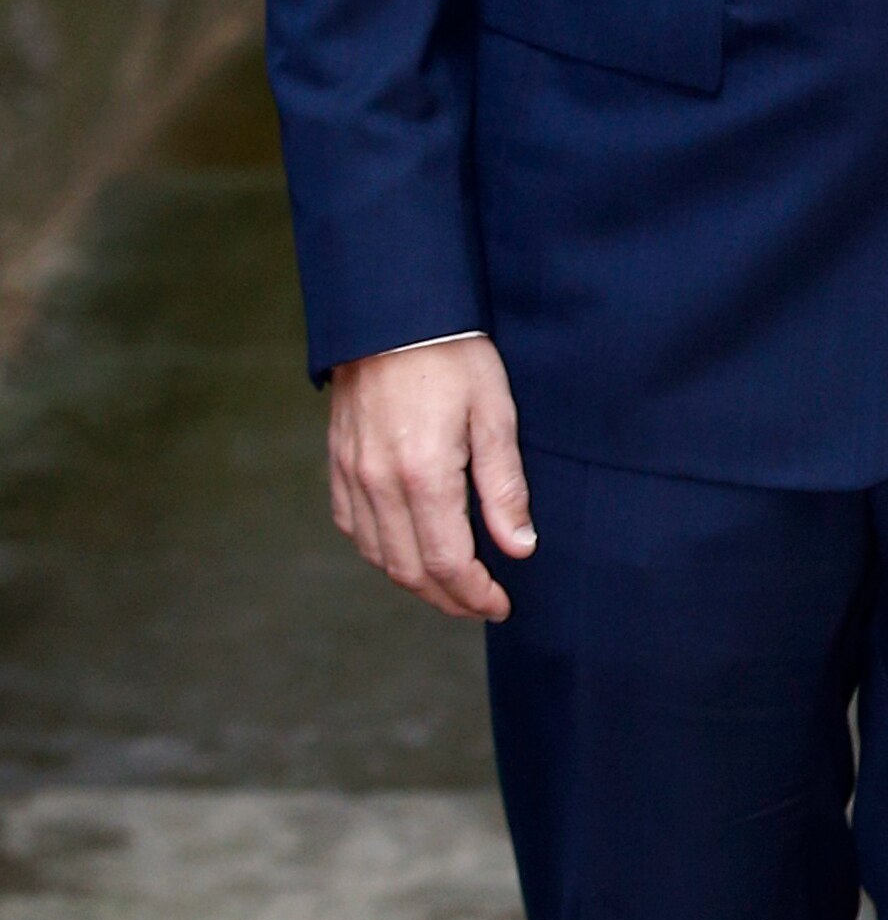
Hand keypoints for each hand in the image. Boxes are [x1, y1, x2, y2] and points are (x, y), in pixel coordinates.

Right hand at [326, 337, 535, 620]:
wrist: (392, 313)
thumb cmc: (453, 356)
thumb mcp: (496, 415)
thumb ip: (504, 487)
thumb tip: (519, 547)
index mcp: (424, 475)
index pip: (449, 563)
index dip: (475, 595)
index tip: (500, 605)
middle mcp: (379, 483)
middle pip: (410, 570)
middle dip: (448, 599)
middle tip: (481, 605)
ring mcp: (351, 474)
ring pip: (377, 555)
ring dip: (414, 581)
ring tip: (450, 585)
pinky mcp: (337, 462)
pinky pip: (351, 526)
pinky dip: (379, 550)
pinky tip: (406, 549)